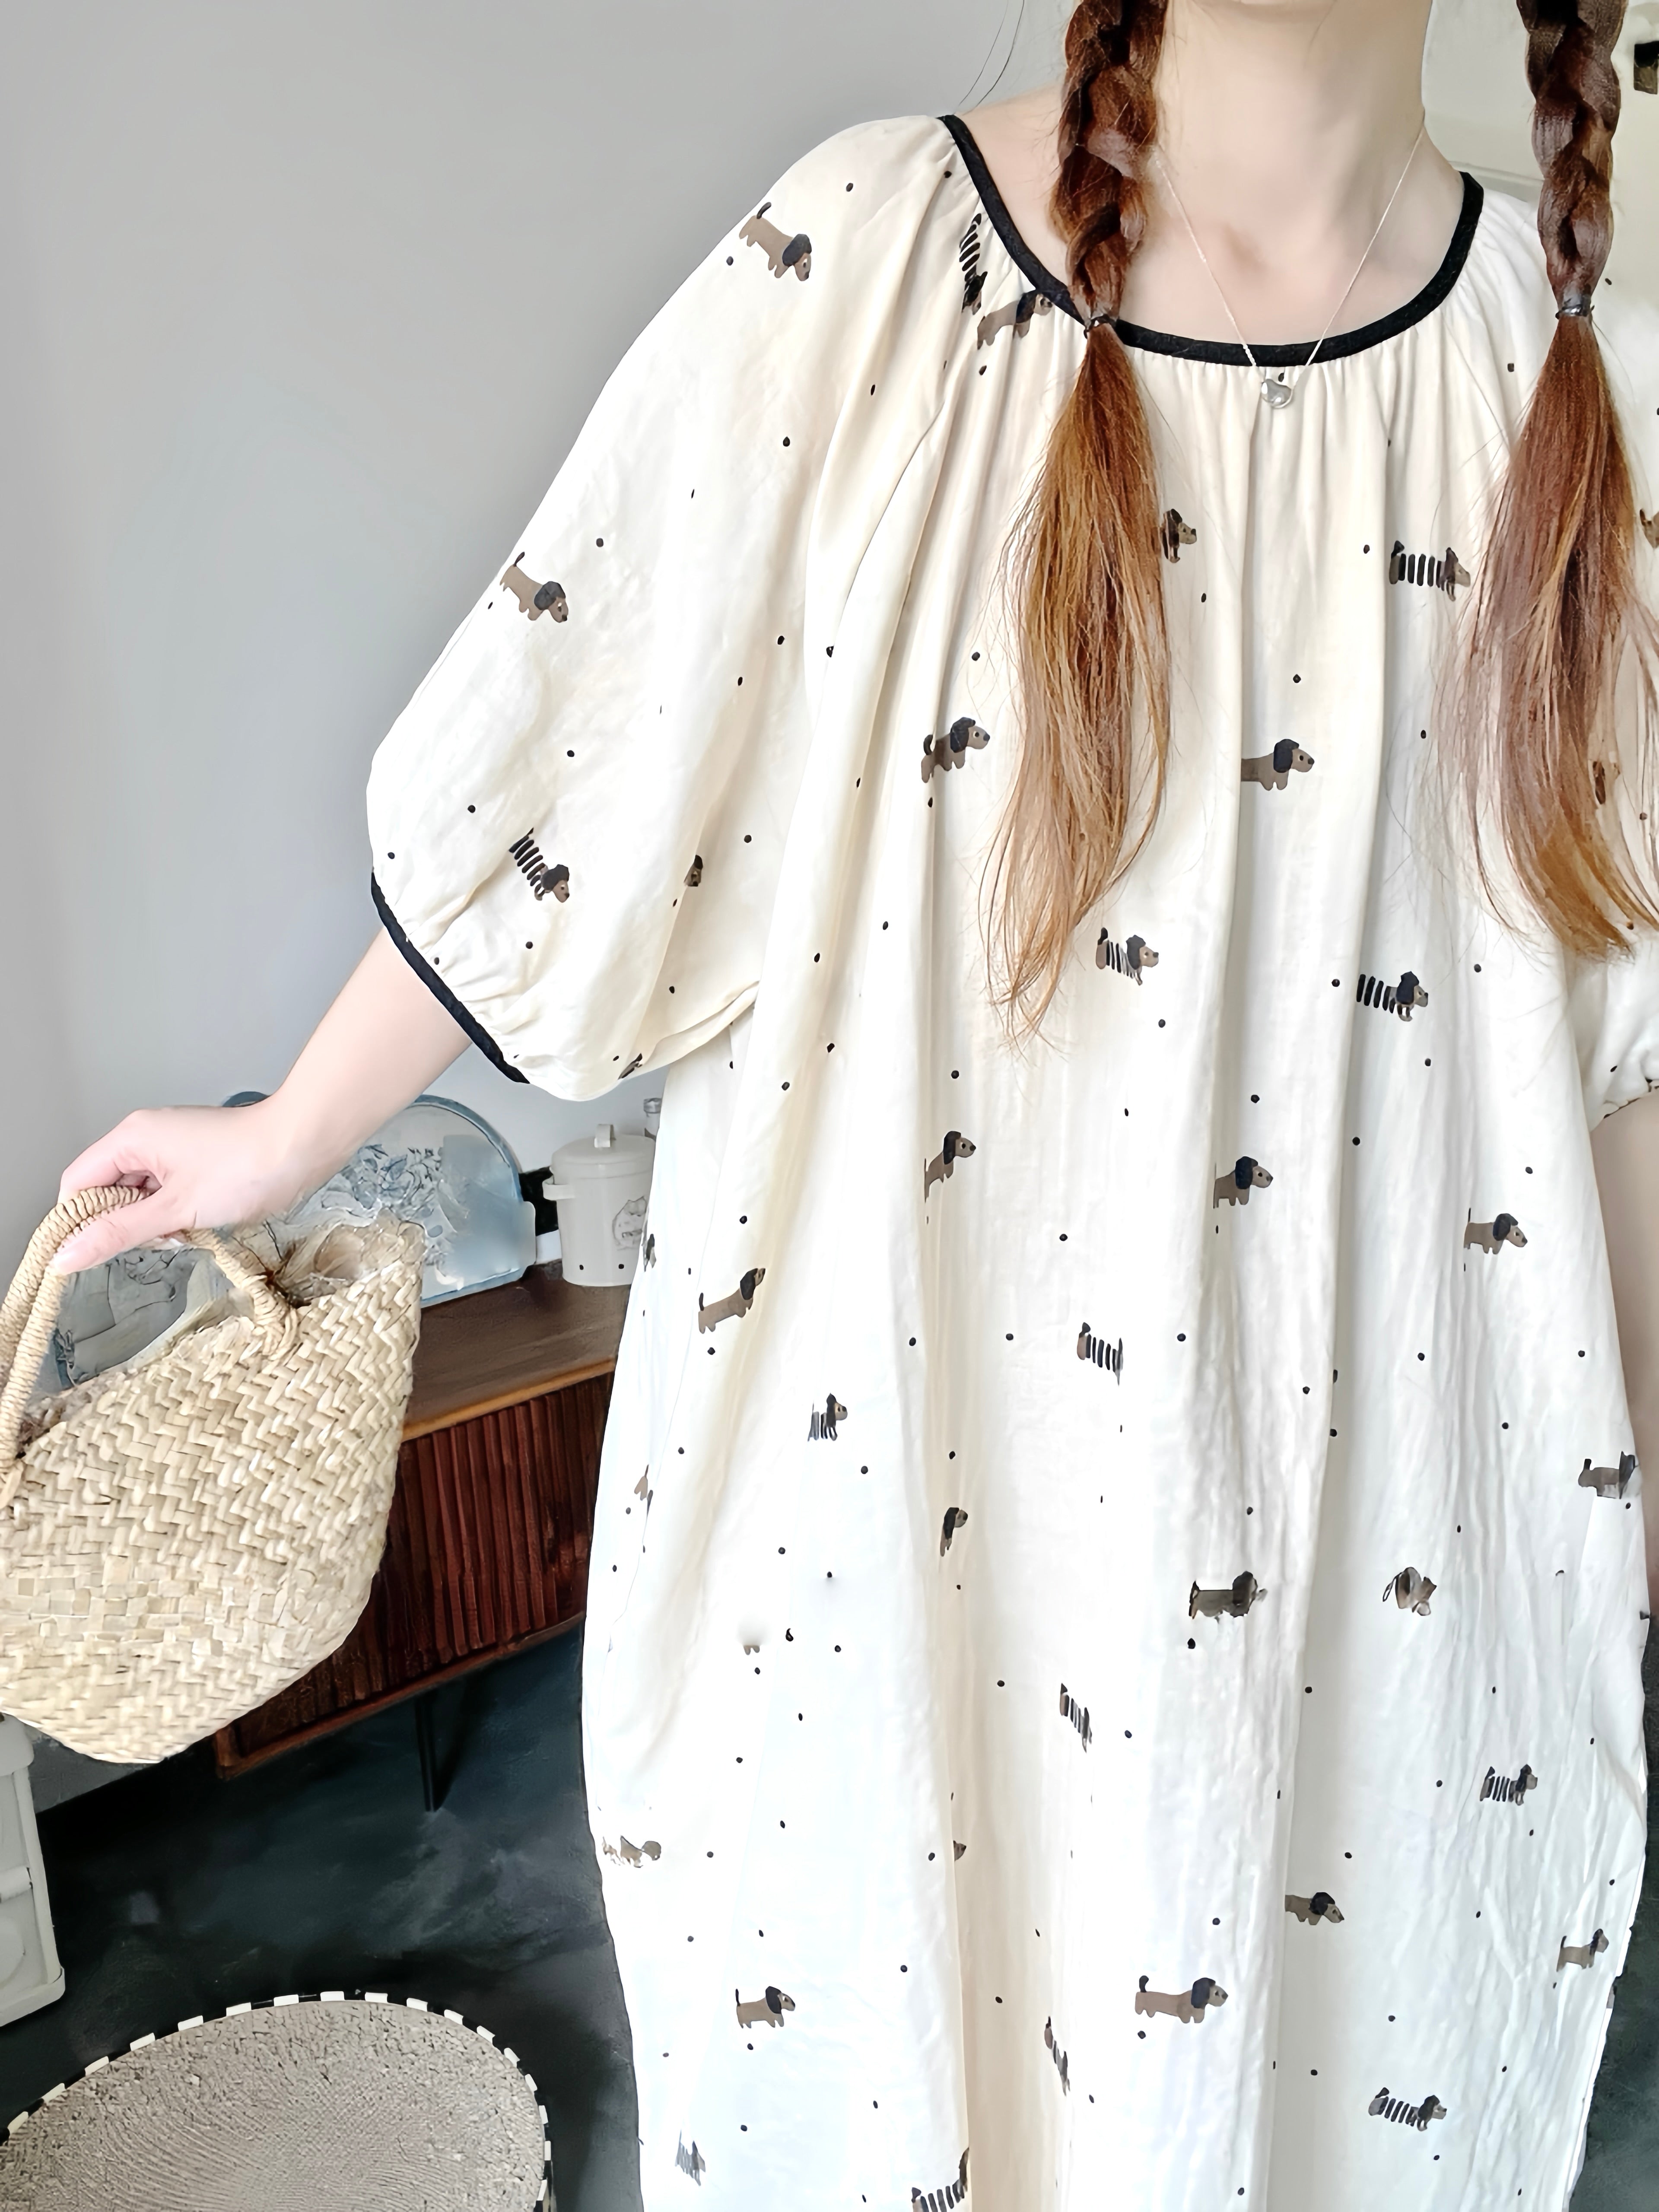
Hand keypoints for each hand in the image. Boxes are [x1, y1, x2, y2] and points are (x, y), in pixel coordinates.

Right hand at [50, 930, 466, 1274]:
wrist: (306, 1144)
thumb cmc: (246, 1167)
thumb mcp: (176, 1209)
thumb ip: (118, 1233)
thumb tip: (65, 1257)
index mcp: (131, 1139)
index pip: (77, 1184)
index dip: (77, 1222)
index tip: (90, 1254)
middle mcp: (146, 1139)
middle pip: (108, 1193)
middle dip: (128, 1224)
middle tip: (166, 1235)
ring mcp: (173, 1150)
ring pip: (141, 1199)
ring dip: (158, 1224)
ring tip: (192, 1226)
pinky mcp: (198, 1163)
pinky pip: (169, 1197)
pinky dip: (180, 1216)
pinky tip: (204, 1223)